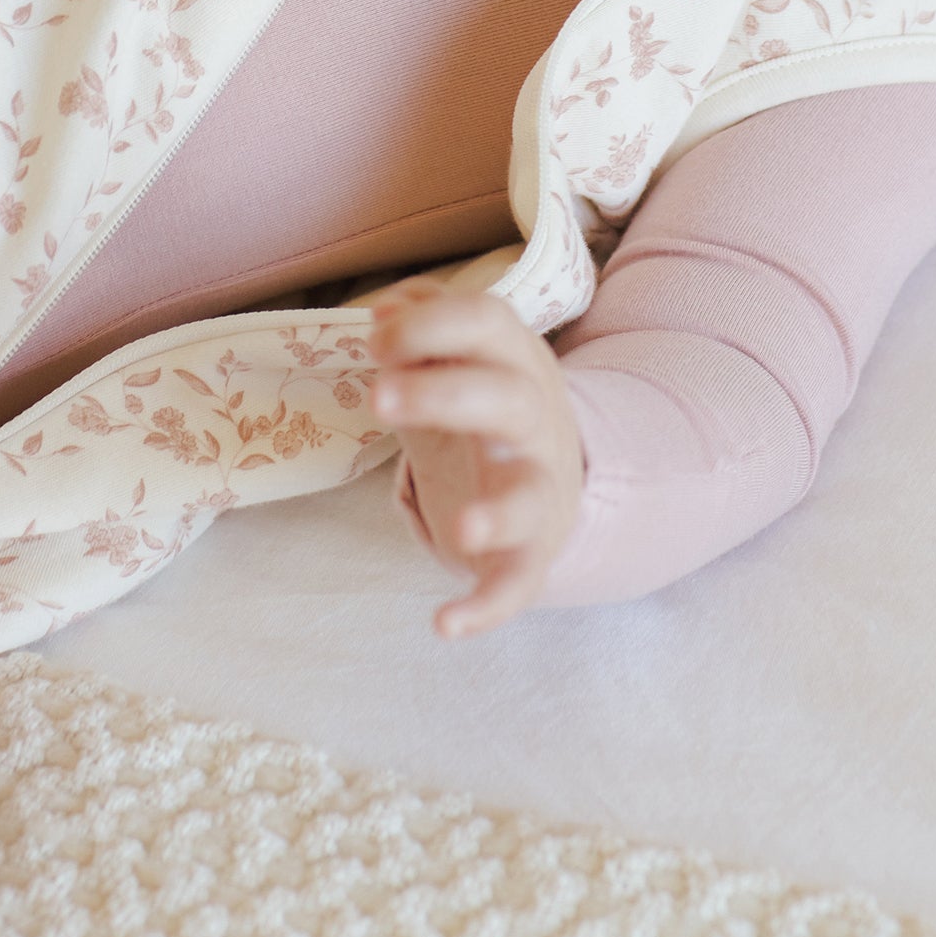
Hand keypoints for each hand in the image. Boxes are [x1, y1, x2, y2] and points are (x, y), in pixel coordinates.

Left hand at [373, 283, 584, 637]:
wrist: (558, 479)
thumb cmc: (485, 409)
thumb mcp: (460, 360)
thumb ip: (422, 329)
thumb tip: (383, 311)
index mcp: (513, 359)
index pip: (487, 323)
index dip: (433, 325)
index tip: (377, 339)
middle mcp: (535, 418)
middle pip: (506, 399)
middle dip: (444, 395)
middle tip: (377, 399)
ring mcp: (540, 485)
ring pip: (529, 493)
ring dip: (497, 513)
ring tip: (463, 530)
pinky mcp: (534, 550)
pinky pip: (518, 581)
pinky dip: (487, 606)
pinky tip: (445, 625)